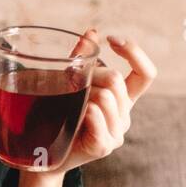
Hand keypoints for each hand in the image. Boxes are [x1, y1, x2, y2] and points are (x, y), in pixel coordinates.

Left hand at [53, 28, 156, 175]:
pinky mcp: (103, 146)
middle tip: (69, 85)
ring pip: (106, 97)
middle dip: (90, 75)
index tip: (113, 40)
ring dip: (82, 94)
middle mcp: (124, 115)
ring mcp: (116, 133)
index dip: (135, 53)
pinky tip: (76, 116)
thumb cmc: (54, 115)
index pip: (145, 74)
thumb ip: (82, 60)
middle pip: (116, 80)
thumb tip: (93, 32)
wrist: (40, 154)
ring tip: (68, 106)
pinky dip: (84, 110)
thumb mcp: (68, 83)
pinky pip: (96, 116)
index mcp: (122, 98)